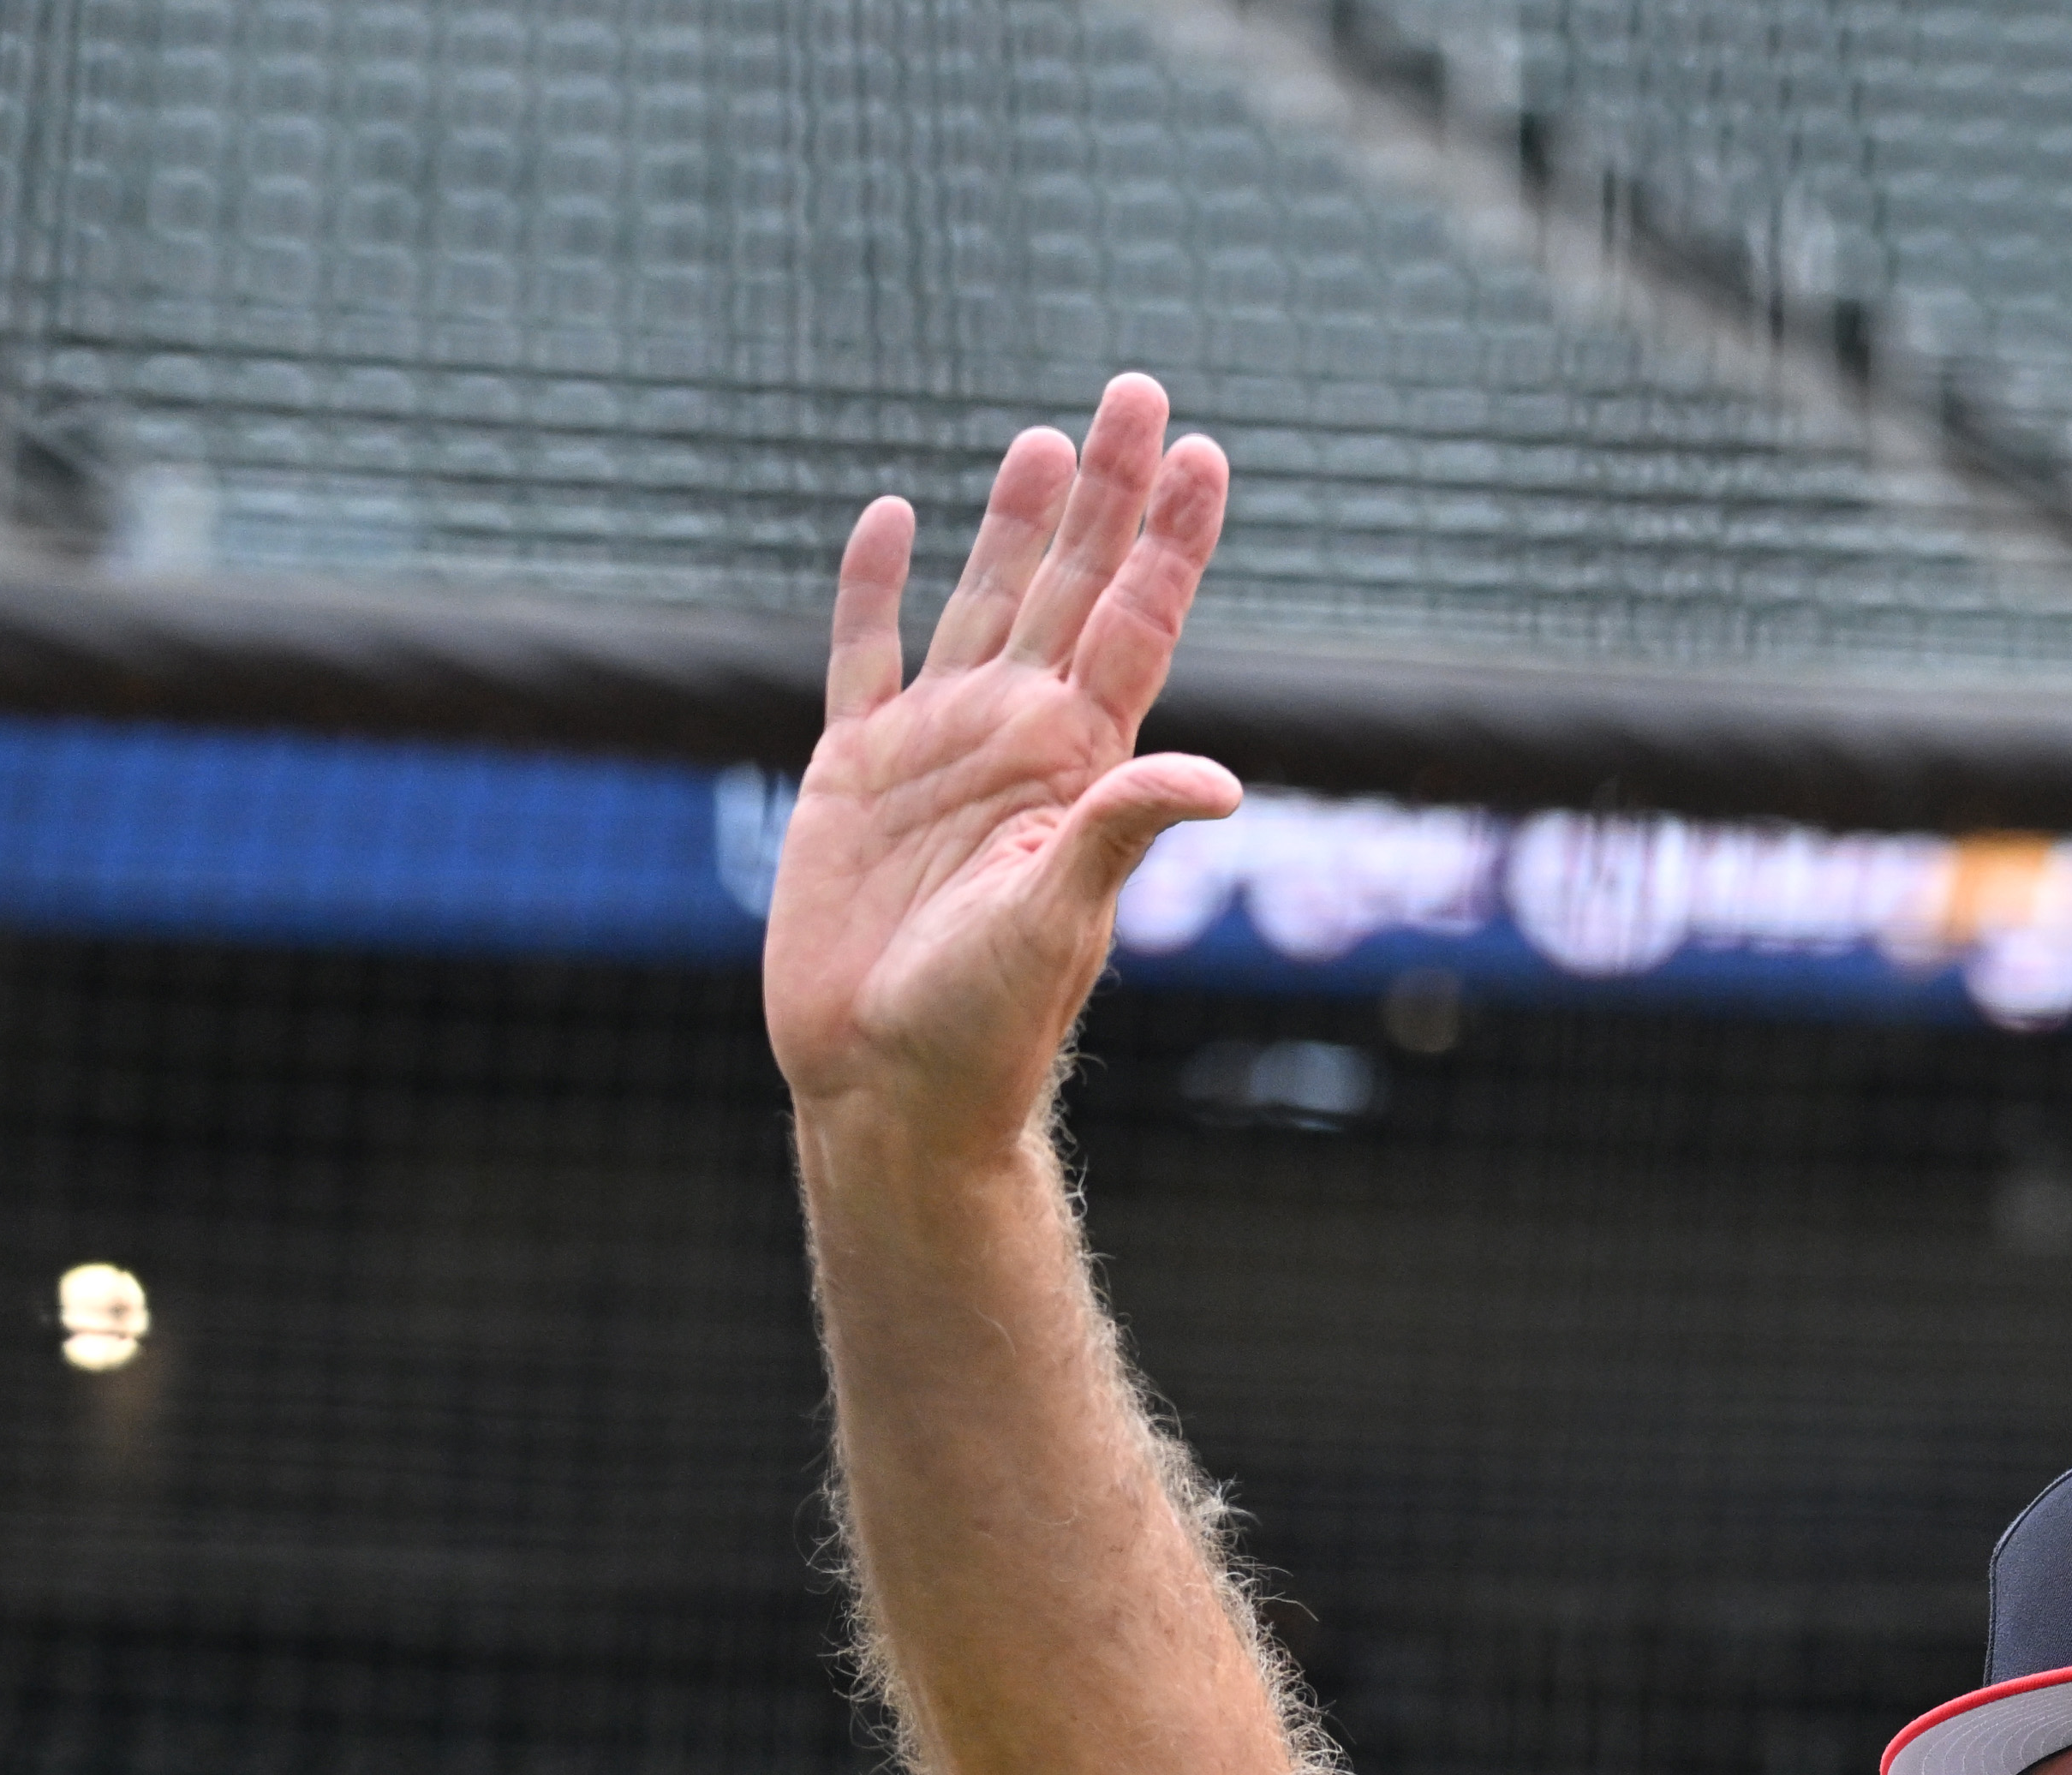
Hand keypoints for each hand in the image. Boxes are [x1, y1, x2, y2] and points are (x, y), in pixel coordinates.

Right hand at [764, 375, 1243, 1156]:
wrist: (887, 1085)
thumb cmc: (984, 1023)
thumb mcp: (1058, 919)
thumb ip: (1120, 830)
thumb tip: (1221, 779)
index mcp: (1076, 763)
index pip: (1137, 622)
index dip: (1170, 538)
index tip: (1204, 452)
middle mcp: (1016, 738)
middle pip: (1074, 585)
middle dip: (1108, 492)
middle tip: (1139, 391)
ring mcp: (935, 748)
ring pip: (984, 602)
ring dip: (1018, 523)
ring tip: (1050, 440)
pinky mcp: (851, 773)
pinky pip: (863, 656)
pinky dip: (872, 587)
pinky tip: (891, 519)